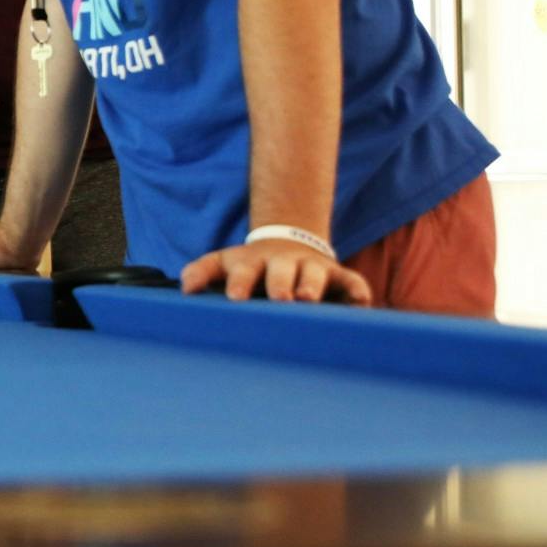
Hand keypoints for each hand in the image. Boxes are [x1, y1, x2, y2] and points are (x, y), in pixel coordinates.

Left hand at [180, 239, 373, 305]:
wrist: (286, 243)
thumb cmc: (250, 266)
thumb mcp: (224, 263)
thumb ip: (201, 272)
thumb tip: (185, 288)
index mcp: (253, 262)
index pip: (243, 271)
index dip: (240, 283)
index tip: (235, 298)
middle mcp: (283, 263)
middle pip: (281, 270)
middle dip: (280, 283)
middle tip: (280, 298)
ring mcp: (311, 267)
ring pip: (314, 273)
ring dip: (311, 284)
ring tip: (308, 299)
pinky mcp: (337, 276)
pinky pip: (351, 282)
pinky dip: (357, 291)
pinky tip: (360, 304)